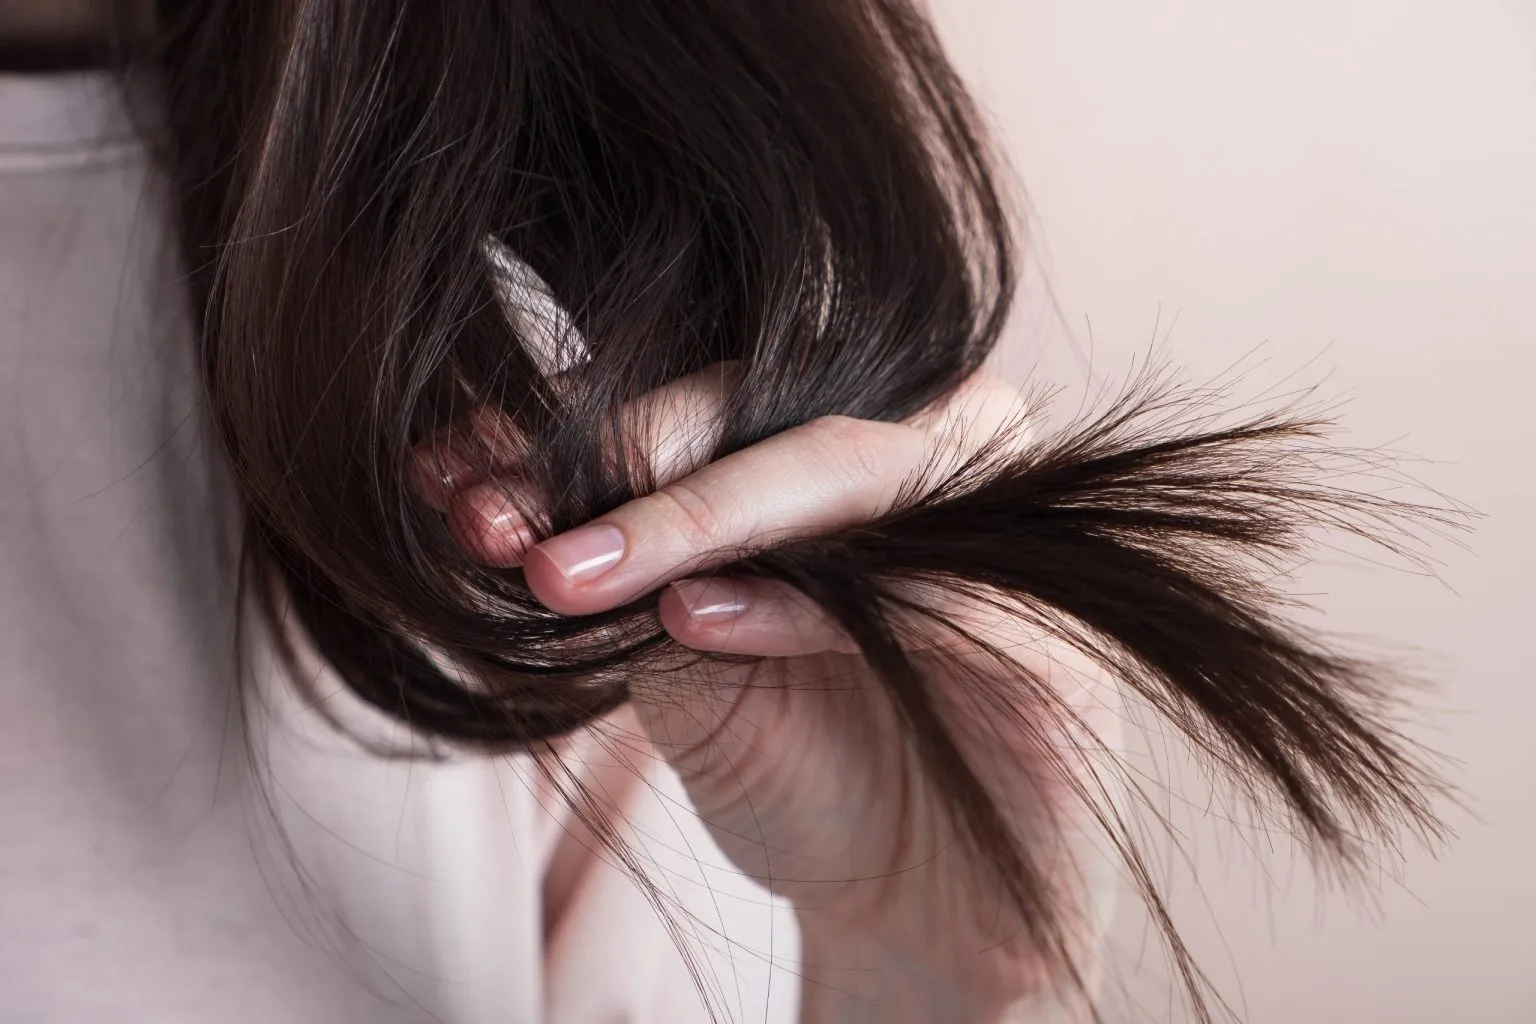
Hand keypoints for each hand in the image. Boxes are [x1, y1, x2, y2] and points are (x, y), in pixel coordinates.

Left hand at [418, 367, 1123, 1021]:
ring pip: (840, 467)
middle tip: (498, 521)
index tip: (447, 475)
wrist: (919, 914)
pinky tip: (692, 621)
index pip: (705, 406)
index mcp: (841, 446)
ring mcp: (994, 521)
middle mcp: (926, 452)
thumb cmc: (805, 772)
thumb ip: (616, 574)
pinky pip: (916, 585)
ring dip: (696, 514)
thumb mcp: (682, 666)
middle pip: (771, 409)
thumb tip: (471, 484)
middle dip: (623, 462)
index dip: (574, 434)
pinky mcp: (1042, 616)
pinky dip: (797, 601)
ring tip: (565, 571)